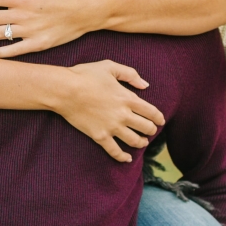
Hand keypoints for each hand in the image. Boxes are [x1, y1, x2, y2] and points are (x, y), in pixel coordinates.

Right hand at [48, 60, 163, 162]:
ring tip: (142, 142)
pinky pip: (114, 151)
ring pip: (134, 141)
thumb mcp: (110, 67)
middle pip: (146, 128)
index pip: (151, 112)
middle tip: (150, 131)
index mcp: (127, 98)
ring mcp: (112, 127)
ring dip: (141, 143)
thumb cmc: (86, 75)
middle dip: (151, 130)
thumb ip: (130, 74)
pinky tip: (127, 158)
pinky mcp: (99, 136)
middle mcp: (123, 115)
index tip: (160, 121)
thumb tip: (145, 84)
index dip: (159, 118)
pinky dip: (122, 157)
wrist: (65, 90)